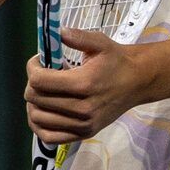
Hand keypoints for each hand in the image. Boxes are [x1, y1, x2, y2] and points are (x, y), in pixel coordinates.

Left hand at [24, 29, 153, 144]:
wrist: (137, 82)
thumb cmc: (116, 61)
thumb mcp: (100, 42)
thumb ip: (77, 36)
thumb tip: (56, 32)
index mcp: (84, 84)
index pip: (40, 81)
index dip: (32, 68)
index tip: (38, 61)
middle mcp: (82, 109)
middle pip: (36, 99)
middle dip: (32, 83)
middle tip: (43, 74)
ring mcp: (82, 125)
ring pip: (37, 118)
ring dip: (34, 103)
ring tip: (45, 91)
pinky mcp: (84, 134)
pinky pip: (48, 137)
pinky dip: (39, 124)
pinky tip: (44, 110)